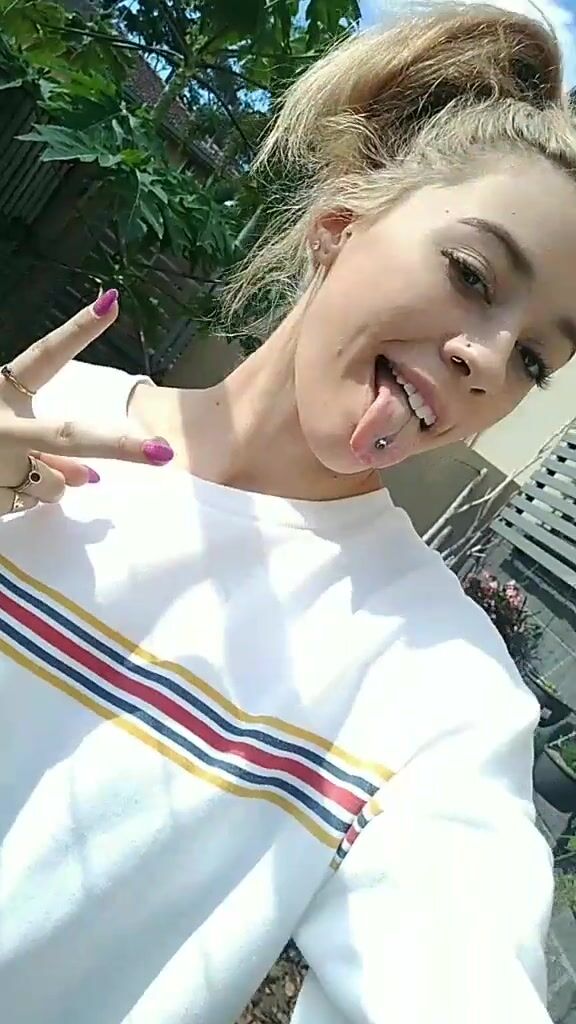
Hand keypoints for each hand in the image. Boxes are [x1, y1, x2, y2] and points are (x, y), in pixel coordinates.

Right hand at [0, 289, 173, 516]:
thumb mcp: (8, 430)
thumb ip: (49, 448)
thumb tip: (88, 478)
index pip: (44, 356)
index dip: (79, 331)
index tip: (113, 302)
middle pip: (69, 437)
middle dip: (119, 447)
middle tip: (162, 453)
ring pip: (51, 486)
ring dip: (45, 484)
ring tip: (4, 471)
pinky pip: (28, 506)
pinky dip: (17, 500)